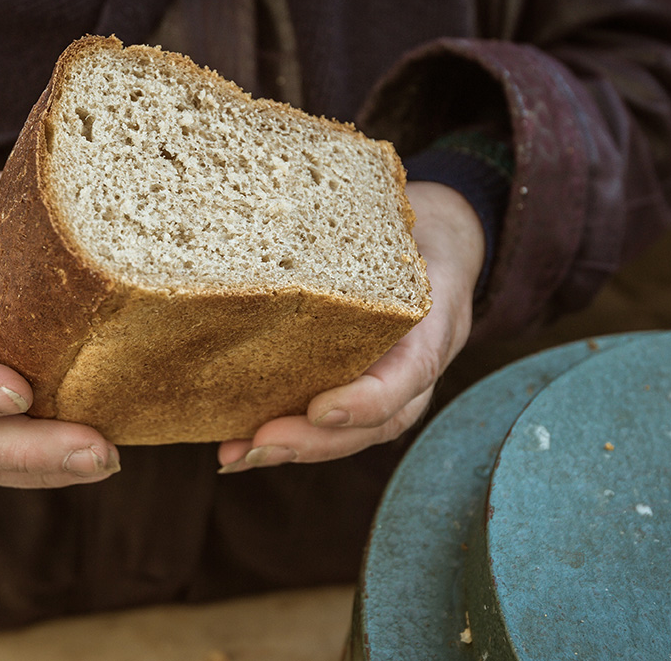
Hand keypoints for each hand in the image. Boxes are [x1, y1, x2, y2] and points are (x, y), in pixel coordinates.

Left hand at [217, 181, 483, 471]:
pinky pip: (325, 423)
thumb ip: (373, 236)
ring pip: (347, 434)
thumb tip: (293, 213)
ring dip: (289, 449)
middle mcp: (412, 371)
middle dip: (313, 442)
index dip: (366, 401)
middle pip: (372, 424)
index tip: (321, 408)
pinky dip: (282, 437)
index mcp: (432, 327)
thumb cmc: (411, 231)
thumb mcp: (403, 227)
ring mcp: (387, 387)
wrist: (437, 241)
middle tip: (257, 444)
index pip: (409, 376)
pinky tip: (233, 447)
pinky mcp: (355, 386)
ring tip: (233, 456)